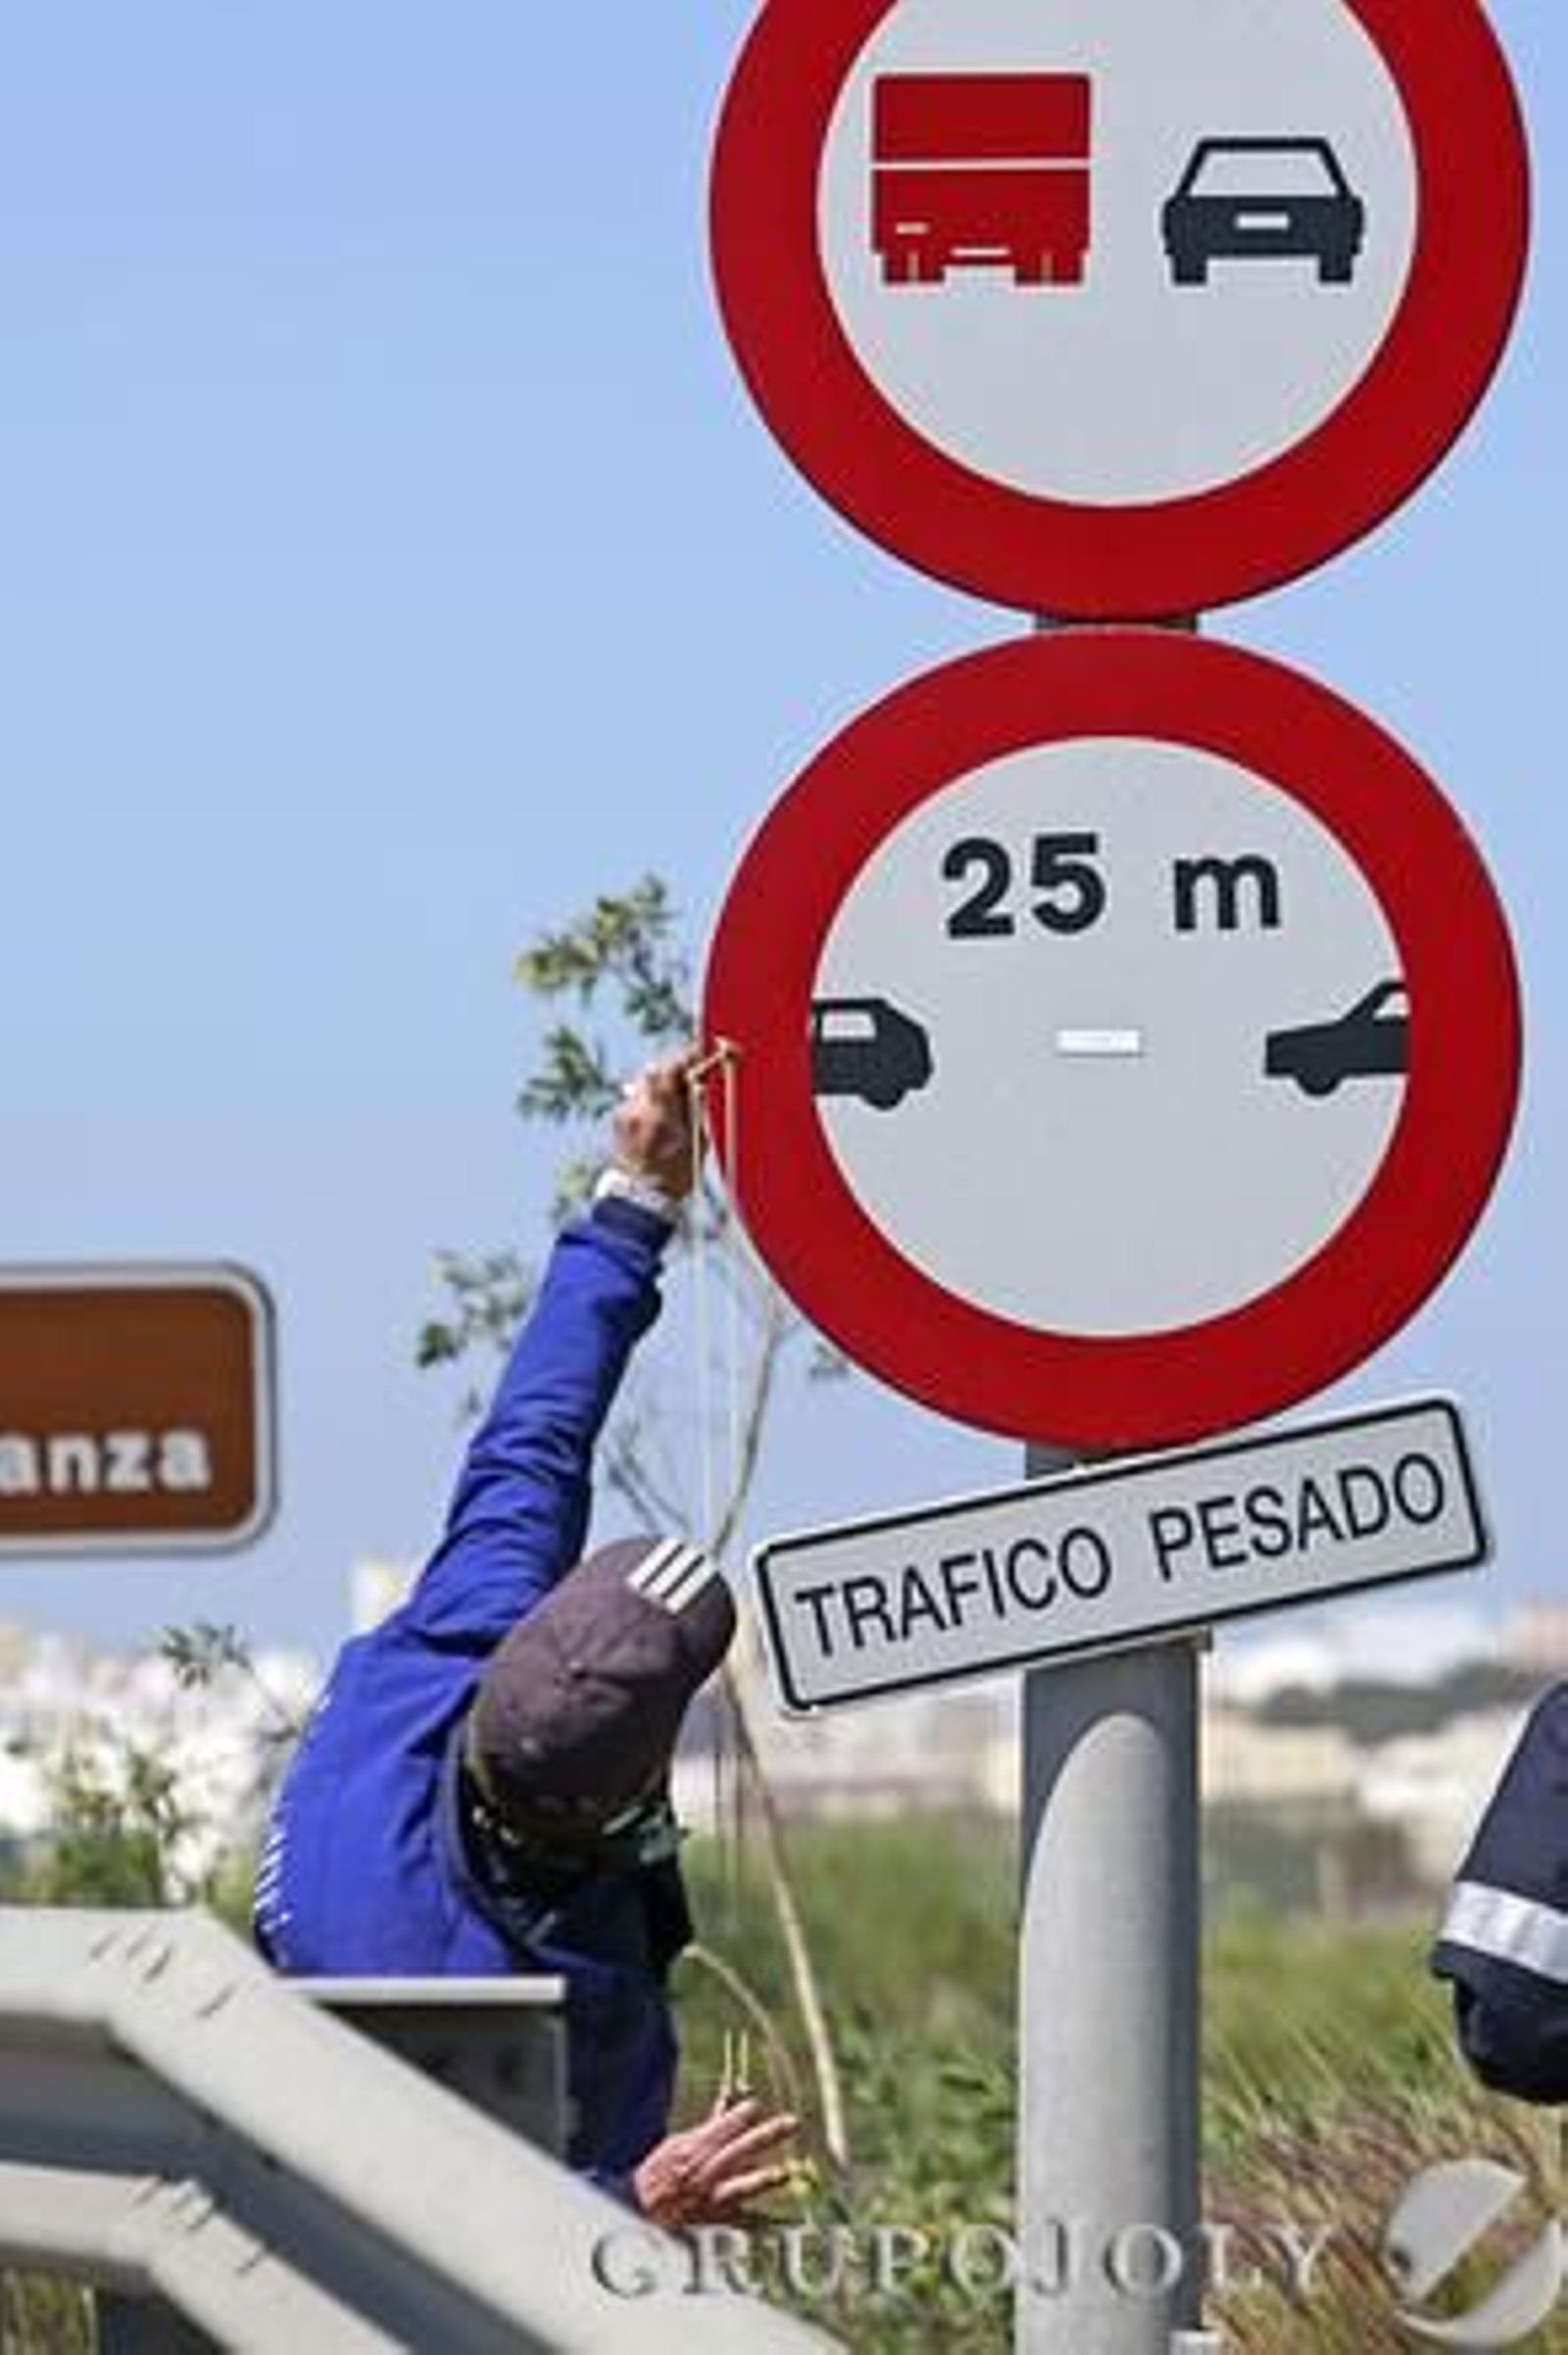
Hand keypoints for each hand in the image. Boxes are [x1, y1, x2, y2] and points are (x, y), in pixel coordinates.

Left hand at [610, 1050, 702, 1203]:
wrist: (639, 1199)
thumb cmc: (673, 1177)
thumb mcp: (695, 1143)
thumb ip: (694, 1109)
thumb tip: (700, 1083)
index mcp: (660, 1114)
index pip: (672, 1069)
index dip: (689, 1057)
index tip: (703, 1053)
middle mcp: (637, 1109)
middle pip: (655, 1071)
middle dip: (675, 1068)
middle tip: (693, 1072)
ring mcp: (624, 1113)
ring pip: (644, 1083)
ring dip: (662, 1084)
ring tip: (677, 1097)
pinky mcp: (617, 1120)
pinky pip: (636, 1098)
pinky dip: (650, 1099)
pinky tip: (660, 1115)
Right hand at [631, 2092, 800, 2230]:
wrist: (642, 2213)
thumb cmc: (659, 2174)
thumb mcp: (677, 2145)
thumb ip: (708, 2127)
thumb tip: (728, 2102)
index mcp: (694, 2150)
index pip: (722, 2128)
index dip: (739, 2116)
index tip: (755, 2105)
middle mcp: (706, 2174)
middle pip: (740, 2150)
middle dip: (766, 2135)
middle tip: (793, 2122)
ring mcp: (713, 2199)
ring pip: (740, 2188)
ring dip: (763, 2180)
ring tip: (785, 2172)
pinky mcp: (718, 2222)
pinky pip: (744, 2224)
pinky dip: (766, 2224)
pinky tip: (787, 2223)